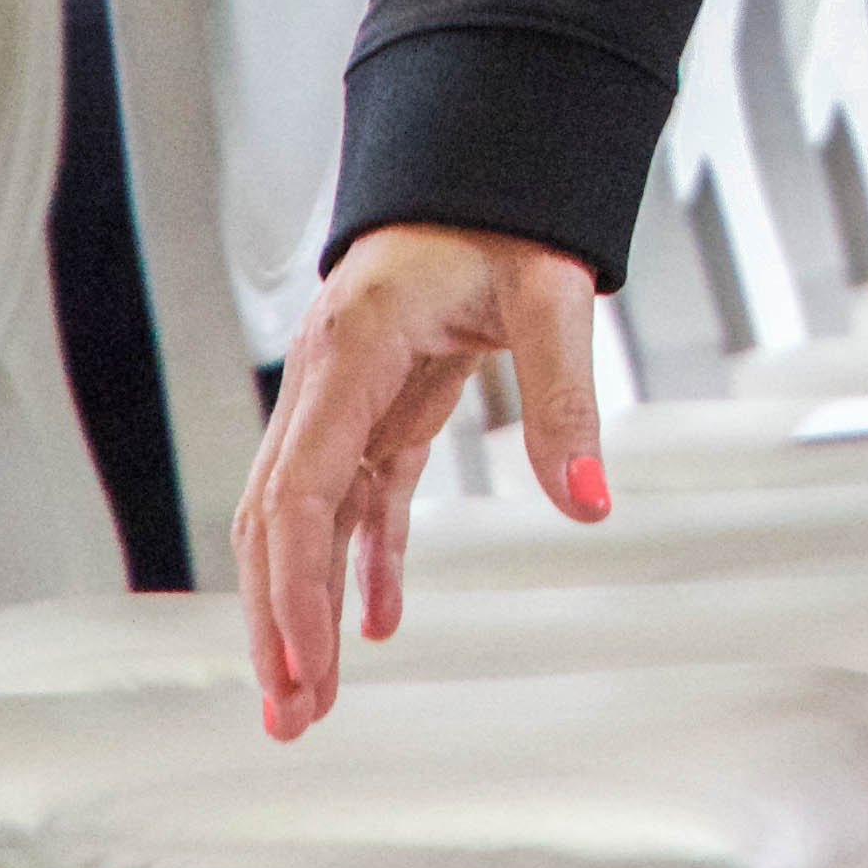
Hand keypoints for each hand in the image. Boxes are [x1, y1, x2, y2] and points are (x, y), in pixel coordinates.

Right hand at [234, 224, 605, 736]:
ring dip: (307, 606)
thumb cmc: (508, 207)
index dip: (292, 587)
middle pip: (280, 519)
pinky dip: (365, 559)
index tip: (303, 665)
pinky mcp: (382, 399)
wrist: (489, 151)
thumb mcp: (549, 292)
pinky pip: (361, 494)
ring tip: (312, 699)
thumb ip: (563, 398)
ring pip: (308, 517)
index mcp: (350, 347)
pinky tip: (379, 622)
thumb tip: (590, 502)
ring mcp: (346, 390)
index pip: (301, 491)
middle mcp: (328, 375)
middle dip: (278, 622)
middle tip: (291, 717)